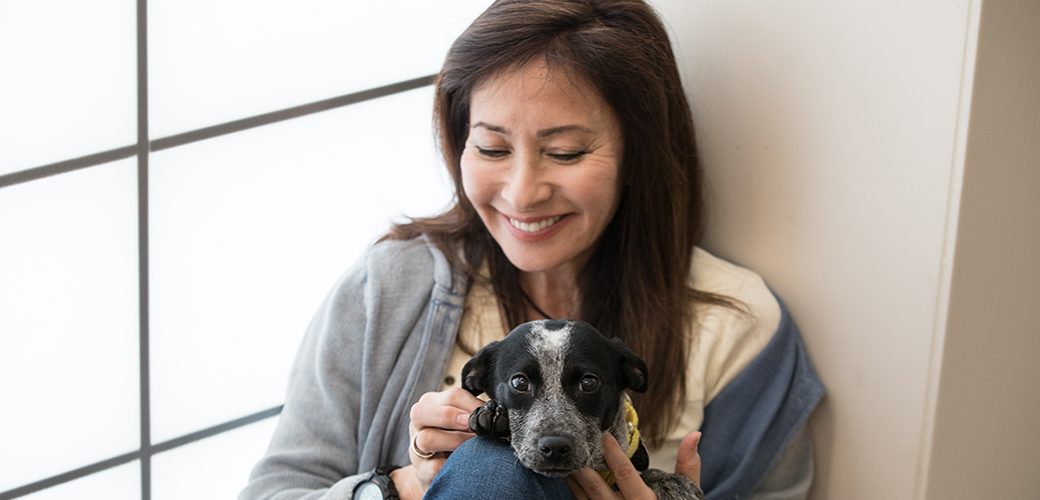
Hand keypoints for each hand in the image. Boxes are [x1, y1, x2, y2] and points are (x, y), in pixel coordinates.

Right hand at [393, 388, 482, 499]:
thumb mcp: (462, 423)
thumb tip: (494, 414)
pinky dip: (451, 466)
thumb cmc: (455, 441)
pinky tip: (463, 465)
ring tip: (474, 447)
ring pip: (426, 439)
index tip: (485, 414)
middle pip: (421, 411)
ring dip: (455, 441)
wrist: (440, 472)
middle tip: (472, 426)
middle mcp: (418, 424)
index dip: (471, 404)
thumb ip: (473, 415)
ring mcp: (416, 448)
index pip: (450, 396)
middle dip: (450, 417)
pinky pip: (434, 467)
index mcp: (430, 405)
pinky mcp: (421, 471)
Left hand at [567, 431, 702, 499]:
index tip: (605, 435)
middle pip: (596, 488)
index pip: (625, 475)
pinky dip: (576, 493)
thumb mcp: (686, 493)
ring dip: (575, 479)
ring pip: (585, 498)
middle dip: (583, 466)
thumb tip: (694, 435)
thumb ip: (688, 465)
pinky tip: (572, 480)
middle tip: (575, 445)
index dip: (613, 454)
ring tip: (569, 458)